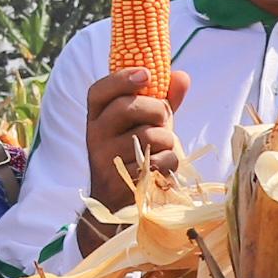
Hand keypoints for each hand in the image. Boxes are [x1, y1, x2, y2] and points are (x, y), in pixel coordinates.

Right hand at [81, 67, 190, 218]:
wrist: (115, 203)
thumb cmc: (133, 154)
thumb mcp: (143, 124)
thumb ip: (161, 101)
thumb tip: (182, 77)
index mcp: (96, 117)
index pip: (99, 90)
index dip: (122, 78)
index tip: (147, 74)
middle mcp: (95, 135)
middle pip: (129, 107)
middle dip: (158, 110)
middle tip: (163, 119)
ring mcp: (106, 159)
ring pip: (150, 136)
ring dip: (167, 140)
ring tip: (161, 148)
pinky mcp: (122, 181)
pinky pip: (160, 161)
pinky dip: (169, 162)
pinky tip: (160, 167)